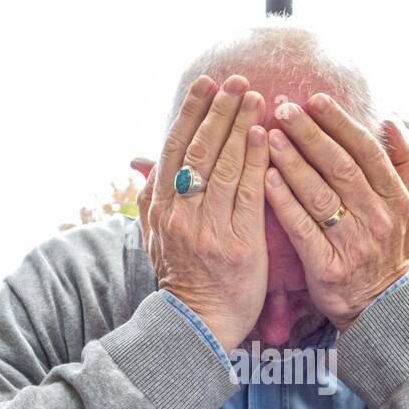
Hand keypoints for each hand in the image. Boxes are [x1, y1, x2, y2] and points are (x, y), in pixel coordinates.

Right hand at [132, 74, 268, 351]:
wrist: (198, 327)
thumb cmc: (184, 280)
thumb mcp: (156, 239)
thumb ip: (151, 201)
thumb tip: (143, 166)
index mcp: (161, 210)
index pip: (174, 149)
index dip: (190, 113)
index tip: (205, 84)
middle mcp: (180, 216)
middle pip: (198, 151)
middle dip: (218, 111)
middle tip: (237, 80)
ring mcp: (208, 230)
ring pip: (222, 167)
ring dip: (240, 127)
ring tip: (257, 98)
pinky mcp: (237, 245)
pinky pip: (246, 195)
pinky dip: (254, 162)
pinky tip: (265, 137)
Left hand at [262, 94, 408, 328]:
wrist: (383, 307)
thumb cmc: (388, 249)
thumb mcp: (408, 208)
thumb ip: (402, 164)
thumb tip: (390, 121)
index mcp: (395, 199)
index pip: (366, 151)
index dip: (340, 123)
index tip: (315, 99)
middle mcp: (376, 218)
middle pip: (339, 167)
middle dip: (309, 134)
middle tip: (282, 108)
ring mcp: (352, 243)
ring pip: (318, 193)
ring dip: (292, 162)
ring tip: (268, 136)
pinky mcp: (328, 266)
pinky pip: (302, 228)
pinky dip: (283, 201)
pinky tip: (265, 178)